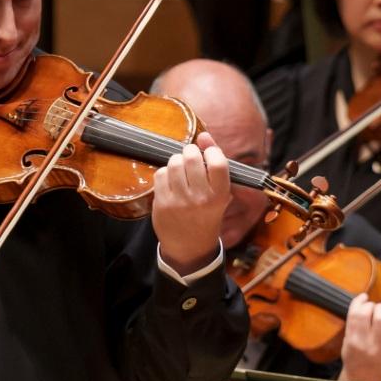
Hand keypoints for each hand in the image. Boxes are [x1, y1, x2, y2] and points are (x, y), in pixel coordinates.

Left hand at [153, 131, 231, 274]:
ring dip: (177, 161)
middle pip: (192, 158)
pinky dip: (165, 172)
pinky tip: (170, 181)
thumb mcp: (219, 193)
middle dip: (190, 153)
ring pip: (174, 163)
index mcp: (220, 195)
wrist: (190, 246)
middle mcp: (201, 198)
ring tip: (180, 169)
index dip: (211, 150)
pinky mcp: (162, 203)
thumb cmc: (206, 214)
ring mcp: (180, 201)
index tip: (207, 152)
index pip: (218, 162)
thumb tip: (204, 134)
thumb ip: (214, 164)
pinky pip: (160, 173)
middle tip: (190, 158)